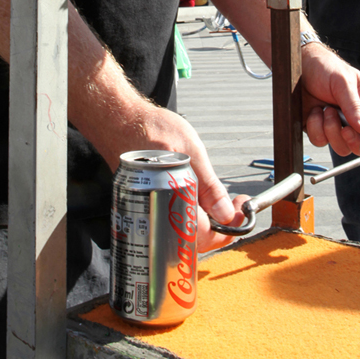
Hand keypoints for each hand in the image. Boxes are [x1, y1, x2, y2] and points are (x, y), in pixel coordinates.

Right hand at [121, 102, 250, 251]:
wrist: (119, 118)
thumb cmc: (150, 128)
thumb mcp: (191, 150)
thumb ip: (209, 185)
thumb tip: (226, 213)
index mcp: (166, 197)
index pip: (199, 235)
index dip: (226, 231)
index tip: (240, 216)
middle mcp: (152, 210)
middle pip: (190, 239)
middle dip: (218, 228)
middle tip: (235, 209)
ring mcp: (147, 209)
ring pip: (180, 231)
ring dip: (205, 221)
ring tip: (221, 203)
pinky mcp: (145, 204)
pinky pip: (171, 219)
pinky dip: (189, 213)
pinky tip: (199, 198)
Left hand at [301, 42, 359, 156]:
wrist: (300, 64)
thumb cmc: (325, 67)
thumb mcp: (343, 81)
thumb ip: (355, 106)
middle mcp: (355, 120)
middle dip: (354, 141)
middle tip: (345, 129)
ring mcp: (336, 126)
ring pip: (341, 148)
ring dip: (332, 130)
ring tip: (327, 109)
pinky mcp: (318, 129)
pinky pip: (320, 141)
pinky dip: (316, 128)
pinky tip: (315, 111)